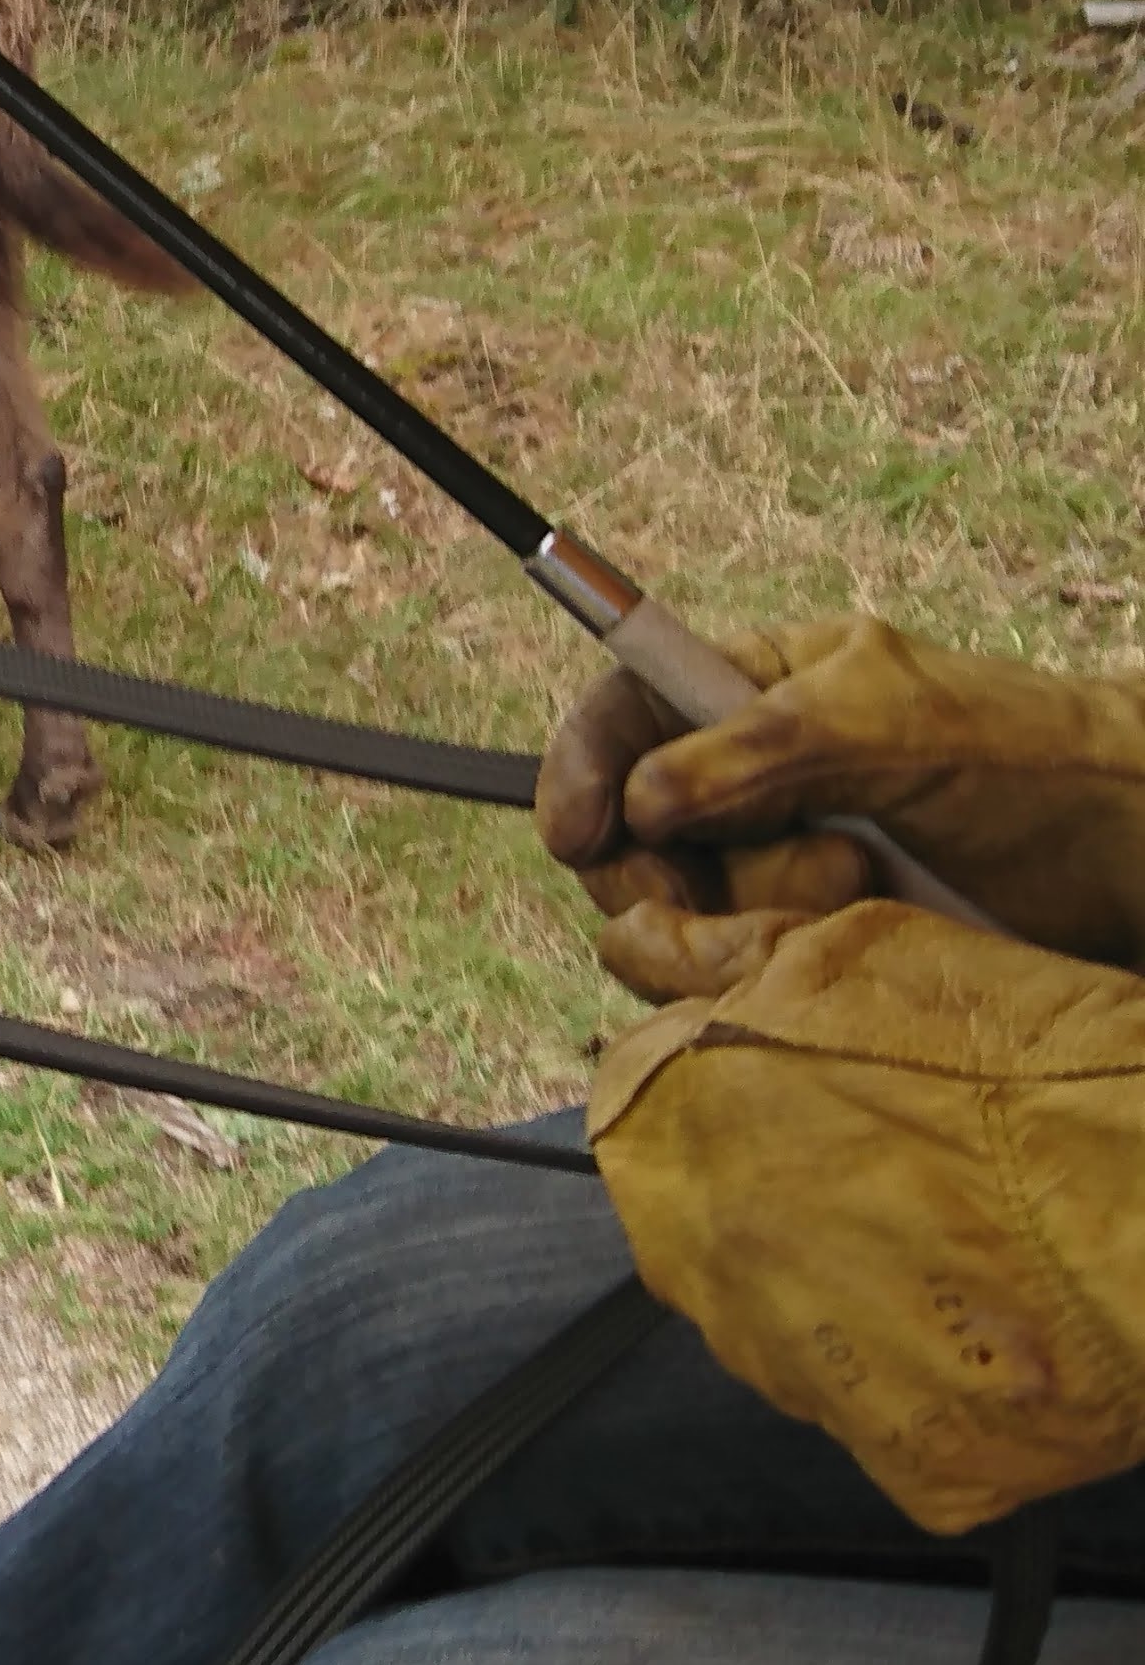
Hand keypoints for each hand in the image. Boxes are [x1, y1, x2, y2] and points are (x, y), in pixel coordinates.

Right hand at [539, 617, 1144, 995]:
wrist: (1134, 867)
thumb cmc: (1035, 766)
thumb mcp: (895, 729)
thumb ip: (760, 750)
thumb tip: (642, 801)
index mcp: (765, 689)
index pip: (627, 711)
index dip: (582, 769)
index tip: (577, 837)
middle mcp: (758, 779)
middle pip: (631, 833)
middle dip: (675, 867)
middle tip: (747, 885)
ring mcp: (784, 866)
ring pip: (680, 915)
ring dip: (744, 917)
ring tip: (853, 896)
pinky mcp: (811, 947)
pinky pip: (733, 975)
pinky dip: (765, 971)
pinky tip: (842, 942)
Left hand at [590, 903, 1144, 1531]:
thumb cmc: (1028, 1063)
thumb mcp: (863, 956)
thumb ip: (727, 956)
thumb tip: (630, 940)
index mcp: (672, 1127)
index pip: (647, 1108)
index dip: (737, 1090)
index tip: (815, 1089)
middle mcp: (702, 1267)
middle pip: (709, 1229)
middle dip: (783, 1195)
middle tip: (904, 1167)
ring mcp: (795, 1377)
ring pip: (794, 1327)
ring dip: (856, 1287)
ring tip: (970, 1240)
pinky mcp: (902, 1461)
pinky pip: (893, 1414)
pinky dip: (939, 1375)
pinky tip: (1002, 1316)